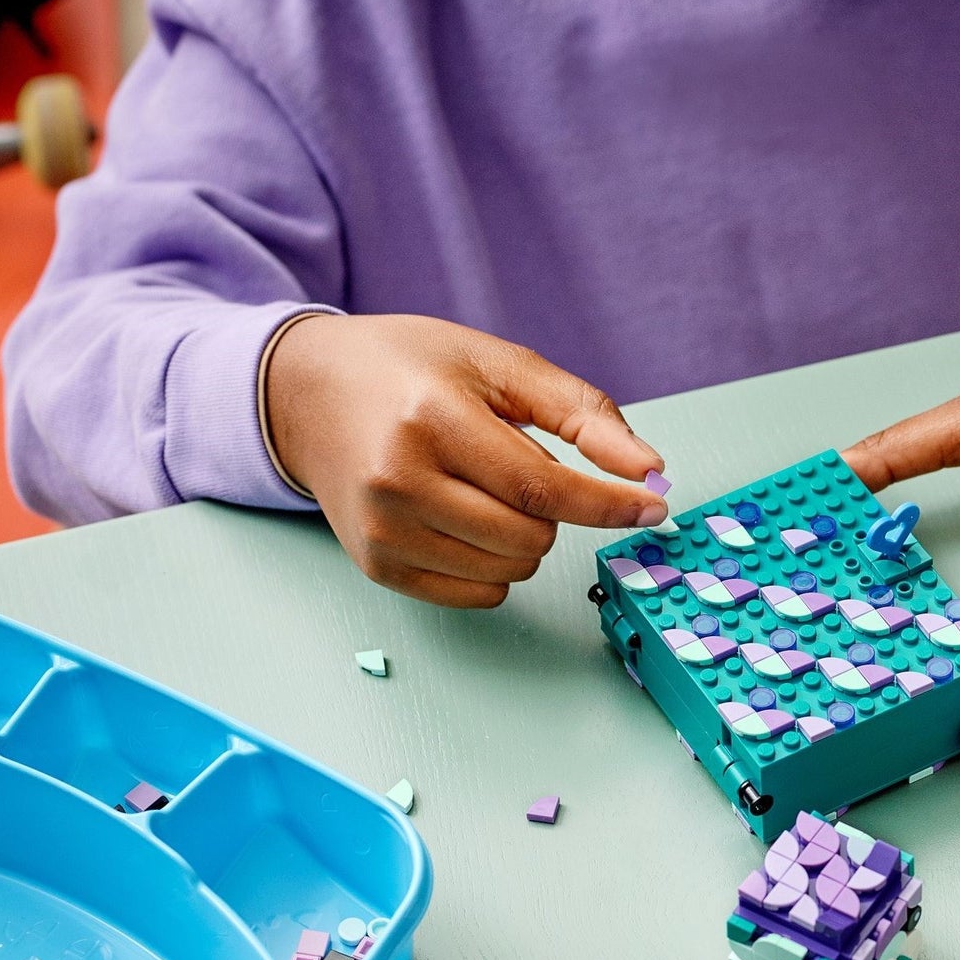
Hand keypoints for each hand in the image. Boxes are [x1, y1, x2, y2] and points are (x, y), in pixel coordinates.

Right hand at [267, 314, 667, 605]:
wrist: (307, 394)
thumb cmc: (409, 371)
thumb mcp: (496, 364)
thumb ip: (580, 413)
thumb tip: (650, 469)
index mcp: (431, 418)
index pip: (541, 487)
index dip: (607, 503)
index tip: (653, 506)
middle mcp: (399, 480)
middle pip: (530, 535)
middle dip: (553, 510)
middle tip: (515, 465)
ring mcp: (384, 531)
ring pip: (510, 570)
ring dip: (524, 537)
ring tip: (483, 487)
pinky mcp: (378, 566)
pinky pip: (479, 594)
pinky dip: (495, 565)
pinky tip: (466, 520)